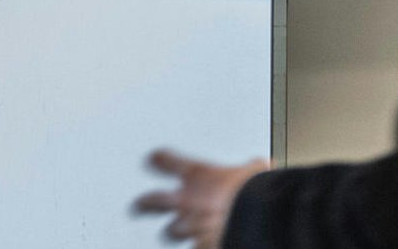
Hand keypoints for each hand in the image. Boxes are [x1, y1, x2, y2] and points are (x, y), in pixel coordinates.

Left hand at [133, 149, 269, 248]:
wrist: (260, 219)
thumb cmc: (255, 193)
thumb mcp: (254, 173)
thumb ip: (250, 169)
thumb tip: (258, 167)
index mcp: (198, 175)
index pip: (166, 161)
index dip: (159, 160)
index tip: (153, 158)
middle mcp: (188, 201)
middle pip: (153, 201)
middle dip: (143, 204)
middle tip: (137, 206)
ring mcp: (192, 228)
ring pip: (171, 232)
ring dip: (173, 232)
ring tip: (171, 233)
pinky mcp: (202, 247)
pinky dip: (200, 246)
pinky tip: (203, 246)